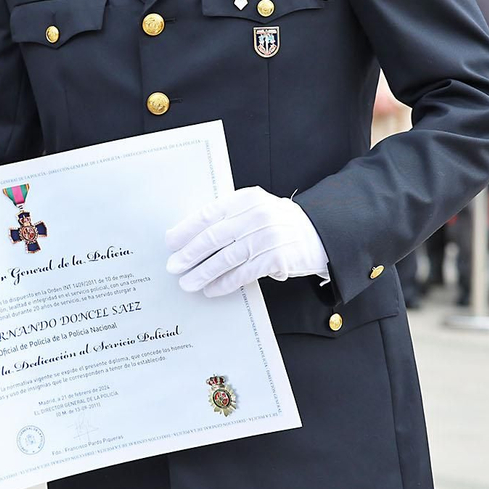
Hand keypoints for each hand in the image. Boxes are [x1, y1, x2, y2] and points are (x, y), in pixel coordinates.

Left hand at [165, 186, 328, 296]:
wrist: (318, 234)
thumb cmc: (277, 223)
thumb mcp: (254, 209)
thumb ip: (228, 217)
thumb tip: (189, 237)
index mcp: (246, 198)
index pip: (208, 213)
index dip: (186, 229)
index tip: (170, 242)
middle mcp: (256, 215)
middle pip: (214, 237)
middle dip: (189, 254)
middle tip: (173, 266)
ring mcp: (267, 237)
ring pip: (226, 258)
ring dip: (203, 273)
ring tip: (188, 283)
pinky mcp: (276, 258)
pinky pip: (243, 274)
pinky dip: (224, 283)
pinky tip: (212, 289)